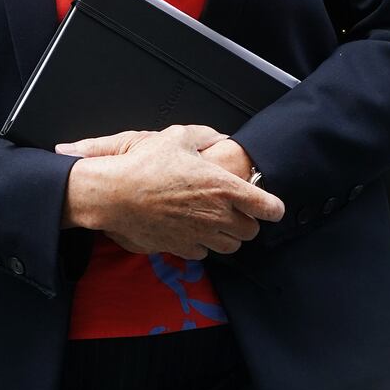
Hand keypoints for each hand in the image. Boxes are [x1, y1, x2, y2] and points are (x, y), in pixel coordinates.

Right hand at [60, 124, 283, 259]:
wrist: (116, 195)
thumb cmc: (146, 164)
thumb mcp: (178, 137)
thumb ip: (205, 136)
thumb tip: (220, 137)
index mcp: (222, 187)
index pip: (265, 205)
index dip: (273, 207)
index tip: (272, 206)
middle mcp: (216, 215)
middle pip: (251, 231)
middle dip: (249, 221)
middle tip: (237, 209)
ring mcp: (200, 235)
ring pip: (231, 246)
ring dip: (228, 235)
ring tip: (216, 220)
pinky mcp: (181, 248)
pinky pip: (204, 253)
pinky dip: (204, 244)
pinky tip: (194, 229)